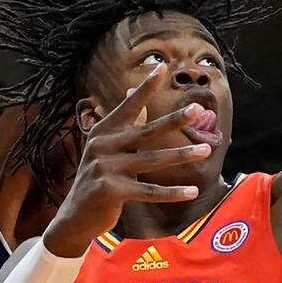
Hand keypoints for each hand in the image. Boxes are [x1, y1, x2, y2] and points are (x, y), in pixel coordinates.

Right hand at [43, 64, 210, 254]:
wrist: (75, 215)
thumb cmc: (99, 176)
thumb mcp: (107, 146)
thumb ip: (124, 122)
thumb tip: (133, 90)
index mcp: (103, 131)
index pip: (129, 106)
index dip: (145, 87)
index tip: (161, 67)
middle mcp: (102, 146)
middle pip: (146, 131)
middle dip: (174, 119)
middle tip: (198, 109)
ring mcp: (106, 168)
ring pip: (153, 161)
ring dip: (182, 155)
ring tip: (205, 150)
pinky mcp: (111, 191)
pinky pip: (149, 191)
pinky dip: (172, 192)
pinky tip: (192, 190)